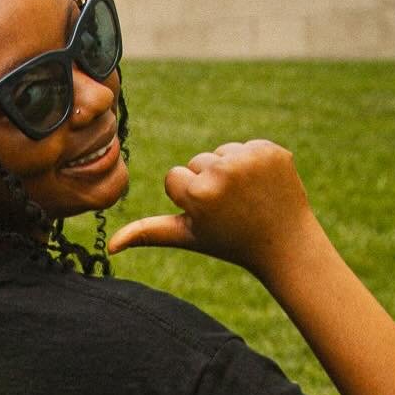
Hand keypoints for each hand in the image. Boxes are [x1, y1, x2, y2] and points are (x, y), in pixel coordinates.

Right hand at [107, 140, 316, 281]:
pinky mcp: (271, 149)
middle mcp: (222, 172)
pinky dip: (253, 163)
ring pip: (221, 153)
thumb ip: (147, 233)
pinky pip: (247, 146)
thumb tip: (110, 247)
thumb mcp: (187, 237)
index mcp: (198, 194)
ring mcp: (249, 159)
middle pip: (197, 162)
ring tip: (246, 197)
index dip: (188, 198)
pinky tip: (263, 186)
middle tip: (230, 208)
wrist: (284, 243)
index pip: (174, 178)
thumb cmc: (230, 243)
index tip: (209, 215)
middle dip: (209, 182)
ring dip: (230, 171)